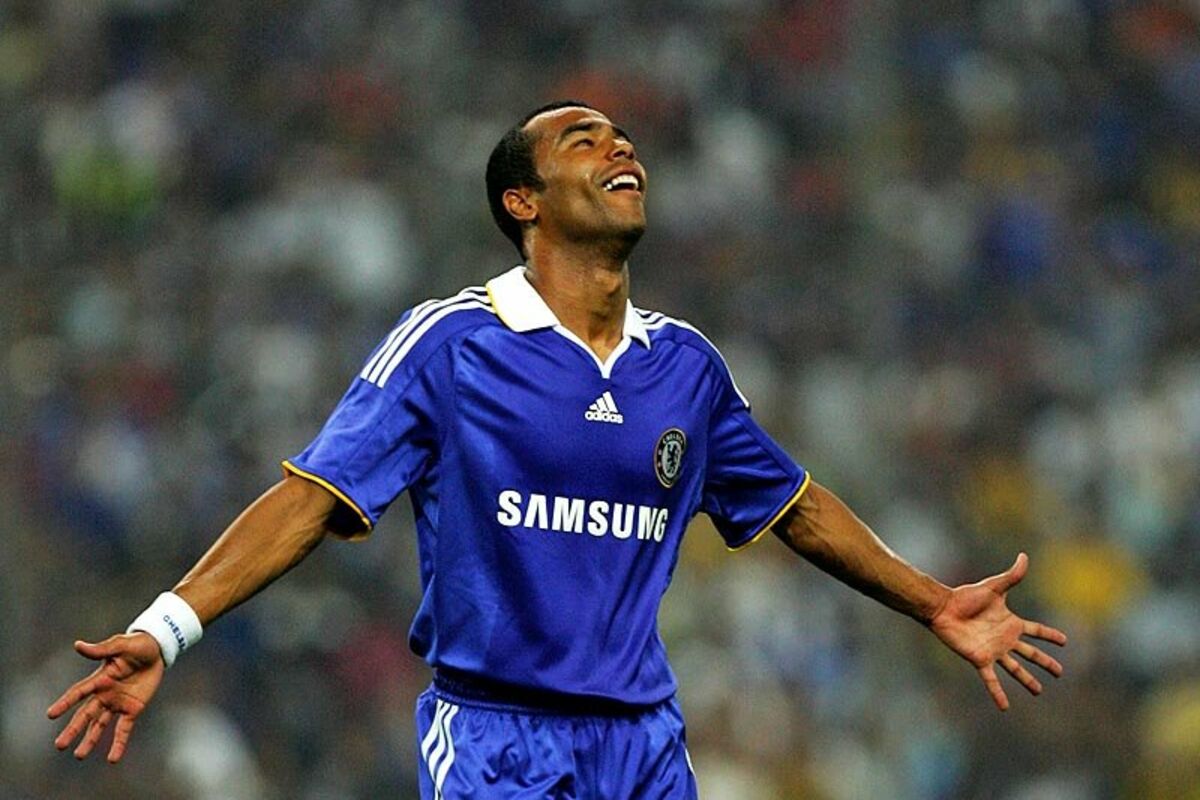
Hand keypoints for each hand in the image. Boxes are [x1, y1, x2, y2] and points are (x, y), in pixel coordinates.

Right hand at [47, 632, 164, 762]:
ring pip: (99, 725)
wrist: (158, 651)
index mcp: (99, 679)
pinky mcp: (132, 709)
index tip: (50, 714)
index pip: (78, 693)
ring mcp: (117, 703)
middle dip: (73, 730)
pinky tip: (113, 759)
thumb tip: (78, 645)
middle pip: (85, 715)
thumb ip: (102, 649)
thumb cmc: (137, 645)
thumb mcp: (121, 644)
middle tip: (59, 745)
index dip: (65, 703)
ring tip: (79, 756)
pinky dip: (118, 744)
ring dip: (90, 740)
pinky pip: (124, 729)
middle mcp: (104, 694)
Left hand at [928, 553, 1066, 710]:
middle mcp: (1005, 639)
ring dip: (1027, 680)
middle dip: (1046, 662)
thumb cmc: (966, 596)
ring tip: (1039, 691)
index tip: (1065, 641)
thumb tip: (1024, 556)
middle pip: (1030, 654)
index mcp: (1010, 622)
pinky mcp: (980, 659)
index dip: (1050, 635)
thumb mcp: (994, 587)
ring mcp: (993, 651)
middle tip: (1060, 672)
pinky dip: (998, 693)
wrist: (944, 608)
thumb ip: (1012, 575)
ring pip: (1016, 669)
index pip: (1036, 631)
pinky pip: (991, 680)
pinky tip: (1005, 707)